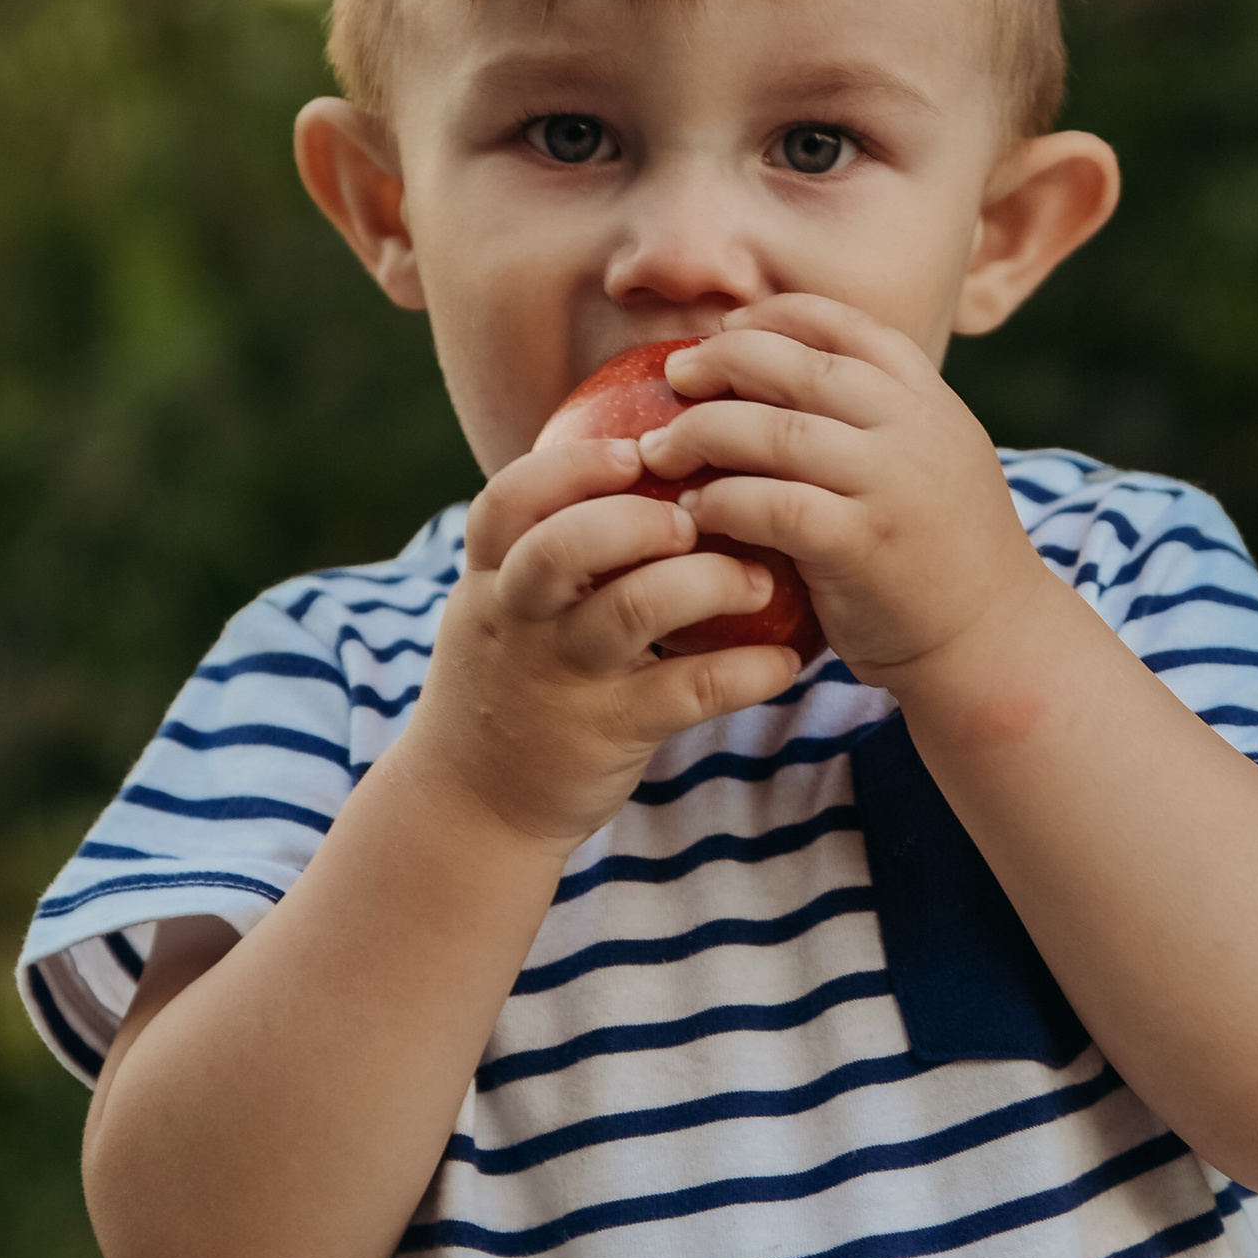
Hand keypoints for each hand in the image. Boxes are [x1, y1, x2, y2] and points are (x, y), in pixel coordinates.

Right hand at [413, 427, 803, 854]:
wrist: (471, 807)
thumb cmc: (510, 679)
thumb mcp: (501, 608)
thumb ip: (545, 544)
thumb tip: (636, 458)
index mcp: (490, 578)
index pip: (509, 500)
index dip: (572, 467)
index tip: (635, 451)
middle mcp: (518, 621)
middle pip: (564, 545)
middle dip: (641, 518)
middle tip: (699, 517)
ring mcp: (562, 679)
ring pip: (634, 611)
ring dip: (709, 582)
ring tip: (761, 581)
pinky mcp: (610, 733)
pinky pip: (688, 693)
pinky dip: (747, 672)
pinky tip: (786, 659)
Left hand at [643, 297, 1048, 693]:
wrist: (994, 640)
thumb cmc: (942, 553)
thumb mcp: (930, 460)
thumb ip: (875, 418)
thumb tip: (775, 371)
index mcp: (929, 399)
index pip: (844, 325)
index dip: (776, 317)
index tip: (726, 330)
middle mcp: (914, 429)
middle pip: (797, 365)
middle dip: (722, 362)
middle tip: (674, 378)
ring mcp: (891, 485)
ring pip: (773, 431)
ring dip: (701, 433)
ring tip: (659, 449)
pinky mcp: (862, 545)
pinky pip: (770, 505)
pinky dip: (719, 501)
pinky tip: (692, 510)